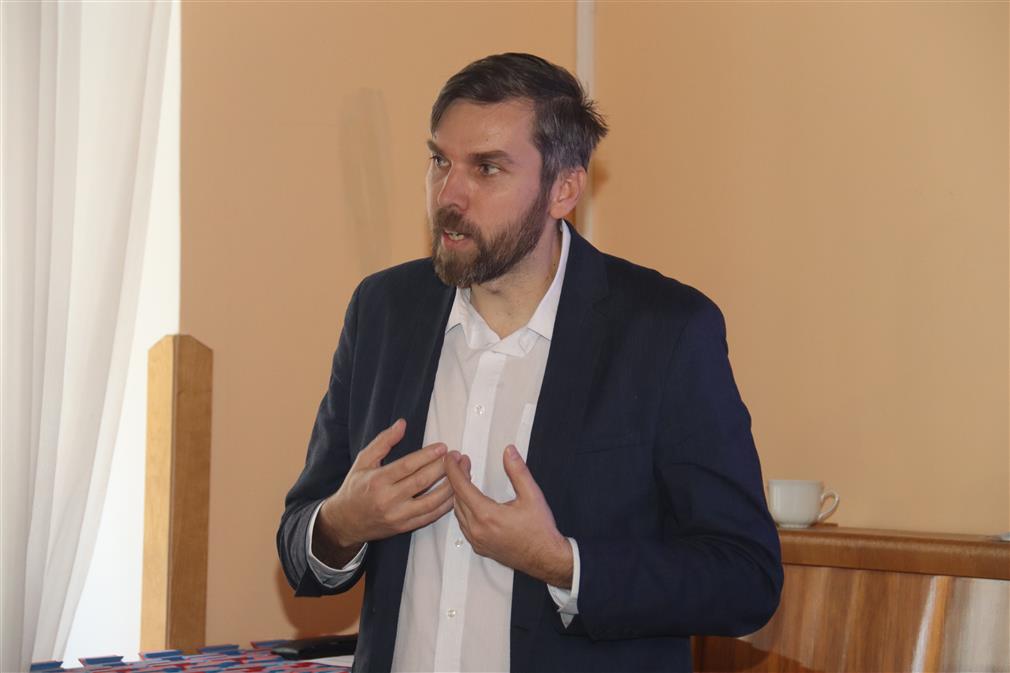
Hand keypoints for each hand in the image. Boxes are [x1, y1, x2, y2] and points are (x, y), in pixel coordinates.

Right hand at [314, 419, 453, 566]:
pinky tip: (454, 495)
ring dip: (449, 487)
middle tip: (457, 457)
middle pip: (422, 482)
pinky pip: (429, 517)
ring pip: (430, 501)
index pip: (407, 466)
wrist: (344, 522)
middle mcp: (388, 499)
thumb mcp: (363, 461)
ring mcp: (397, 516)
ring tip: (461, 474)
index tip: (442, 447)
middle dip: (443, 468)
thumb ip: (383, 441)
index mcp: (377, 480)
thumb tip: (402, 424)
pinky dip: (444, 506)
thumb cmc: (354, 489)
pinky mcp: (403, 527)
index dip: (427, 456)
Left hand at [445, 445, 572, 588]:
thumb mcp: (532, 495)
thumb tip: (509, 452)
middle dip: (457, 478)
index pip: (461, 487)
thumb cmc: (540, 530)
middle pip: (457, 498)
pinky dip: (463, 509)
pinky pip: (463, 525)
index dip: (454, 469)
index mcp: (486, 515)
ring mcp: (476, 540)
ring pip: (457, 512)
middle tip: (464, 463)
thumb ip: (518, 471)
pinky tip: (470, 502)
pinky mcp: (479, 548)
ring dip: (459, 494)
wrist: (546, 558)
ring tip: (467, 479)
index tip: (451, 458)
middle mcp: (477, 529)